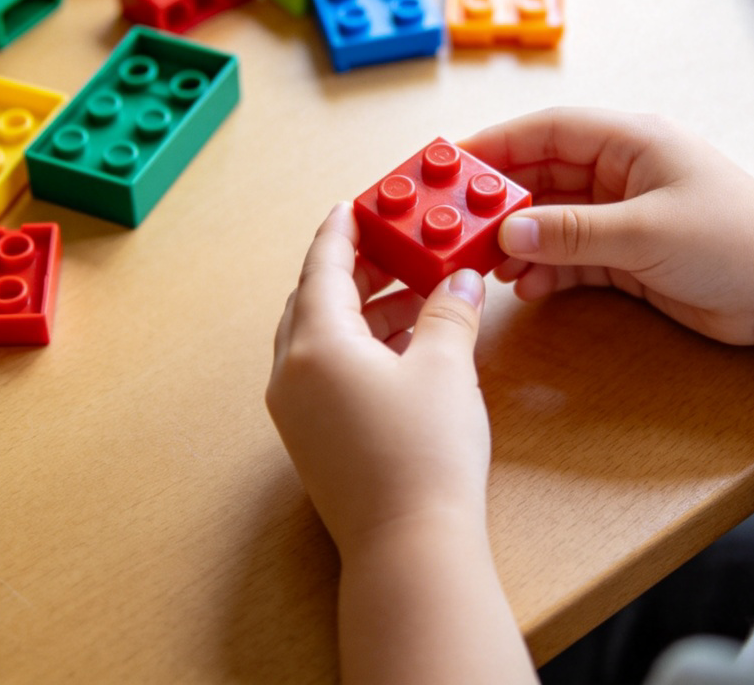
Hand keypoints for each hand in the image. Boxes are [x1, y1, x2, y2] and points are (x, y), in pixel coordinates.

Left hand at [266, 203, 489, 558]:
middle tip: (393, 246)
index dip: (340, 230)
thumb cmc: (423, 455)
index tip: (352, 205)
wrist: (410, 548)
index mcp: (314, 346)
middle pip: (315, 300)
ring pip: (321, 336)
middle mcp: (291, 374)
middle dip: (354, 269)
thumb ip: (450, 312)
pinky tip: (405, 343)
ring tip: (413, 293)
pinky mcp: (312, 437)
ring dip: (363, 309)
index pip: (321, 267)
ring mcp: (296, 410)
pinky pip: (326, 370)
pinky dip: (360, 345)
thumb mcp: (444, 367)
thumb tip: (462, 281)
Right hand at [461, 108, 753, 346]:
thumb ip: (574, 232)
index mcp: (629, 141)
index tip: (451, 163)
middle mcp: (620, 172)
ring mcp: (621, 214)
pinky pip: (571, 256)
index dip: (496, 144)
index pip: (547, 131)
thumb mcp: (646, 230)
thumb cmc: (737, 239)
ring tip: (484, 262)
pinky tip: (526, 287)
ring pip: (552, 220)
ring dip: (519, 240)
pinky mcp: (626, 254)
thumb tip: (510, 231)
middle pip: (542, 175)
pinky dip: (547, 270)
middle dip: (500, 199)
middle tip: (455, 221)